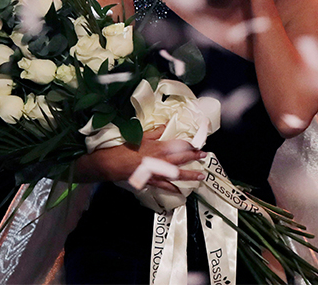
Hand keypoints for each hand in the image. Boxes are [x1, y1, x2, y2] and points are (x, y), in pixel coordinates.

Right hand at [79, 126, 204, 192]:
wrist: (113, 163)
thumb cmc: (126, 148)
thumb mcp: (142, 136)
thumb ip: (156, 132)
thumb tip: (165, 126)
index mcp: (160, 147)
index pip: (179, 146)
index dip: (190, 145)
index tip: (199, 145)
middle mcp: (161, 160)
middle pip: (182, 159)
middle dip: (195, 158)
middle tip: (205, 157)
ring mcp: (157, 172)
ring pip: (177, 174)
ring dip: (190, 175)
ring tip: (200, 176)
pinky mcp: (151, 181)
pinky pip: (165, 185)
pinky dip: (173, 188)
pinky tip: (180, 191)